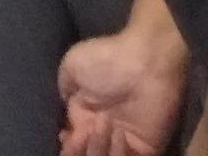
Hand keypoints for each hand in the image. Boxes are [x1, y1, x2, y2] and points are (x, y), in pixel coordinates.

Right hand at [58, 30, 185, 155]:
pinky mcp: (145, 150)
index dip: (69, 145)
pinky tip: (119, 134)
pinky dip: (119, 155)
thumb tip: (61, 112)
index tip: (67, 136)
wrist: (144, 62)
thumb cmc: (105, 61)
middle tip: (84, 133)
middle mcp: (103, 133)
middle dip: (80, 150)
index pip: (73, 143)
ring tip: (105, 125)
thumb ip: (63, 90)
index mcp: (84, 116)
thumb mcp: (72, 66)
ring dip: (99, 150)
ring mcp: (124, 143)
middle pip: (88, 155)